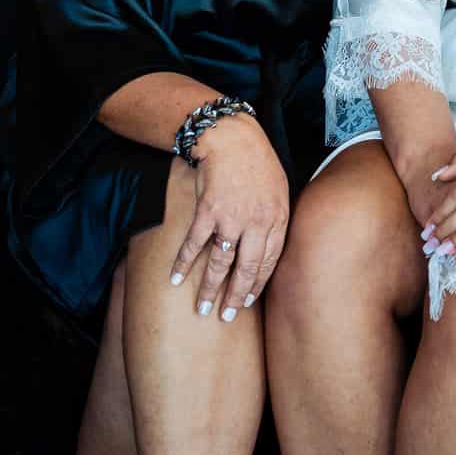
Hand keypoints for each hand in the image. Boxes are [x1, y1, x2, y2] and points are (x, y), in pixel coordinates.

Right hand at [168, 115, 290, 320]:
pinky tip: (176, 278)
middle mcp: (257, 222)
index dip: (257, 285)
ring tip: (202, 307)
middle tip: (226, 317)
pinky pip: (195, 244)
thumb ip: (275, 218)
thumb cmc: (256, 161)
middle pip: (247, 270)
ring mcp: (232, 218)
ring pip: (221, 263)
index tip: (247, 302)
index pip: (269, 262)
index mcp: (278, 218)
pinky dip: (184, 263)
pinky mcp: (208, 211)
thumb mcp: (279, 188)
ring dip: (210, 288)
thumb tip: (268, 245)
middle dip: (236, 297)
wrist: (231, 137)